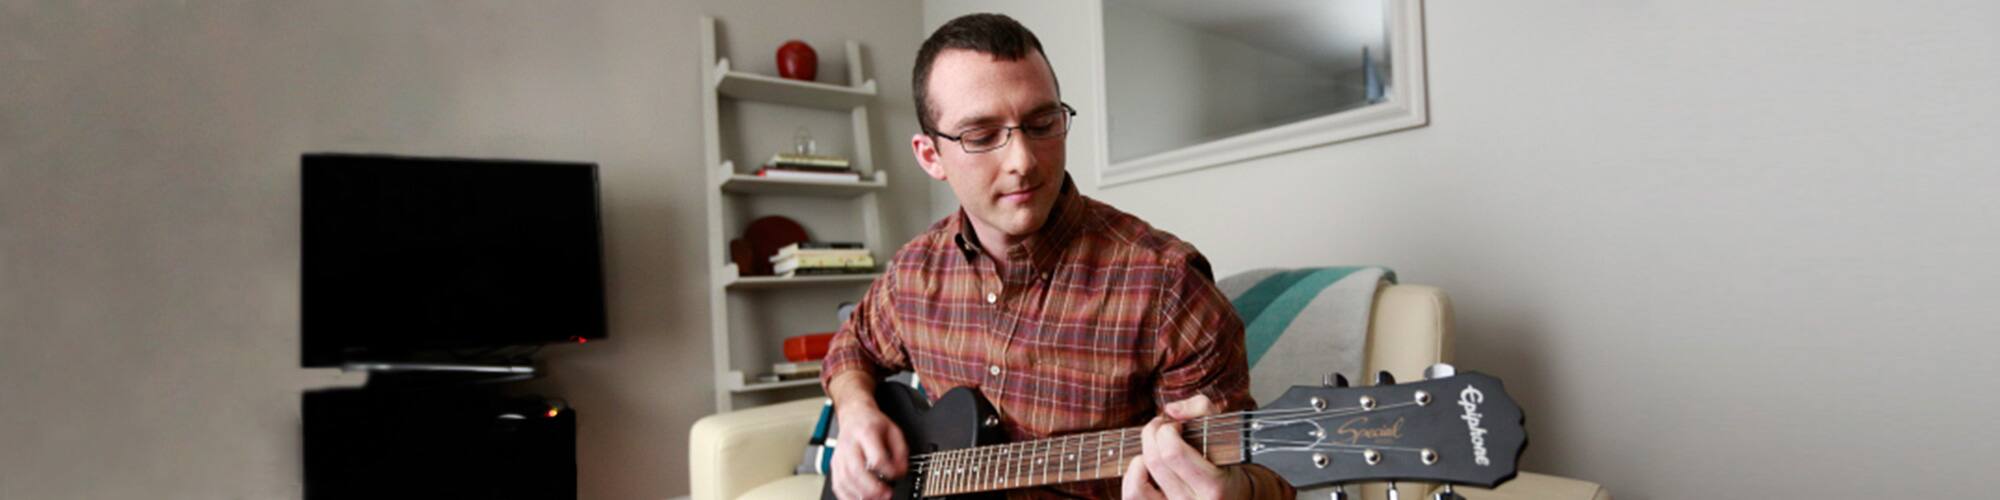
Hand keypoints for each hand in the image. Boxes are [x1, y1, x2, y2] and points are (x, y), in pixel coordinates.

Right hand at [829, 402, 907, 499]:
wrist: (853, 415)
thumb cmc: (873, 424)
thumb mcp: (894, 430)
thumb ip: (901, 451)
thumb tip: (901, 472)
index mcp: (866, 433)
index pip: (876, 457)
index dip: (889, 471)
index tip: (897, 475)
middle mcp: (849, 445)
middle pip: (856, 471)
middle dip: (872, 488)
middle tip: (886, 495)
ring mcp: (839, 456)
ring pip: (845, 480)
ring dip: (861, 495)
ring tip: (876, 499)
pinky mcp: (834, 465)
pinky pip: (837, 485)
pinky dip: (848, 497)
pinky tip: (860, 499)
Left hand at [1120, 395, 1252, 499]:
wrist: (1236, 497)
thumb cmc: (1230, 463)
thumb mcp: (1228, 433)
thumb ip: (1201, 409)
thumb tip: (1170, 410)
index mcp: (1214, 488)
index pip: (1173, 453)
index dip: (1167, 429)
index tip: (1177, 425)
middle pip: (1154, 462)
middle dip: (1152, 434)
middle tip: (1162, 428)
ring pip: (1135, 488)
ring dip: (1139, 460)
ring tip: (1153, 451)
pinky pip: (1132, 496)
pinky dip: (1133, 477)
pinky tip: (1146, 468)